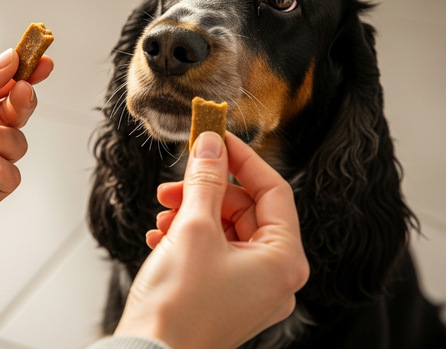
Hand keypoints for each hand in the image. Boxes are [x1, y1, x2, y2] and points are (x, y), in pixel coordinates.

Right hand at [114, 132, 308, 348]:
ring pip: (227, 230)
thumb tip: (212, 144)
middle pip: (248, 210)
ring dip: (192, 215)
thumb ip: (205, 179)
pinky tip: (160, 237)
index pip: (274, 190)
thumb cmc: (178, 307)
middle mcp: (276, 278)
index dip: (242, 159)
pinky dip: (189, 239)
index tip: (216, 138)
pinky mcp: (228, 299)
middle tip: (173, 185)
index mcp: (284, 261)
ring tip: (161, 216)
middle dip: (206, 192)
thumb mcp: (193, 228)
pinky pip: (216, 254)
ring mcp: (253, 291)